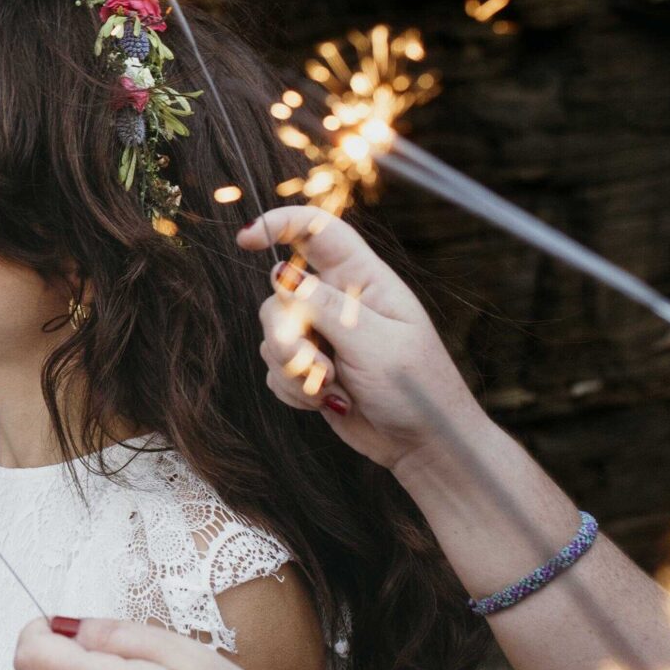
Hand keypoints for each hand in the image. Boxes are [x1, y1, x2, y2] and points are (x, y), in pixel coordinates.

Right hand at [235, 205, 482, 471]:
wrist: (422, 445)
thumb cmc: (417, 389)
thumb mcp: (375, 344)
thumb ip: (325, 308)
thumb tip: (279, 272)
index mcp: (364, 281)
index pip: (319, 232)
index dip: (281, 223)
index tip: (247, 238)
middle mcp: (339, 302)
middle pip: (279, 295)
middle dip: (285, 335)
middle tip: (313, 365)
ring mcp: (323, 336)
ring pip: (272, 336)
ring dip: (294, 370)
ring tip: (332, 390)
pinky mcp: (310, 370)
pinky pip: (275, 370)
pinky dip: (294, 391)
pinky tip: (328, 403)